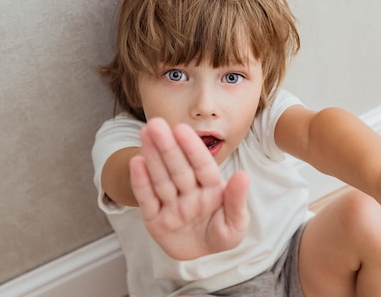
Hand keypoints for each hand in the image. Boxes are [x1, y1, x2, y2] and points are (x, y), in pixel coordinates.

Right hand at [129, 118, 249, 259]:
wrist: (200, 256)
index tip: (181, 129)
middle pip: (178, 168)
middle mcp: (189, 192)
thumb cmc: (221, 234)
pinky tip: (137, 162)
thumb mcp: (236, 224)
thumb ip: (237, 200)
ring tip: (145, 133)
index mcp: (211, 189)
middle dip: (168, 147)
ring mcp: (171, 204)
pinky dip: (142, 182)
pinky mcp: (155, 219)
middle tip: (156, 124)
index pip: (201, 165)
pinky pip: (147, 200)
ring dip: (153, 156)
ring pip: (161, 178)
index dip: (192, 147)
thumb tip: (243, 175)